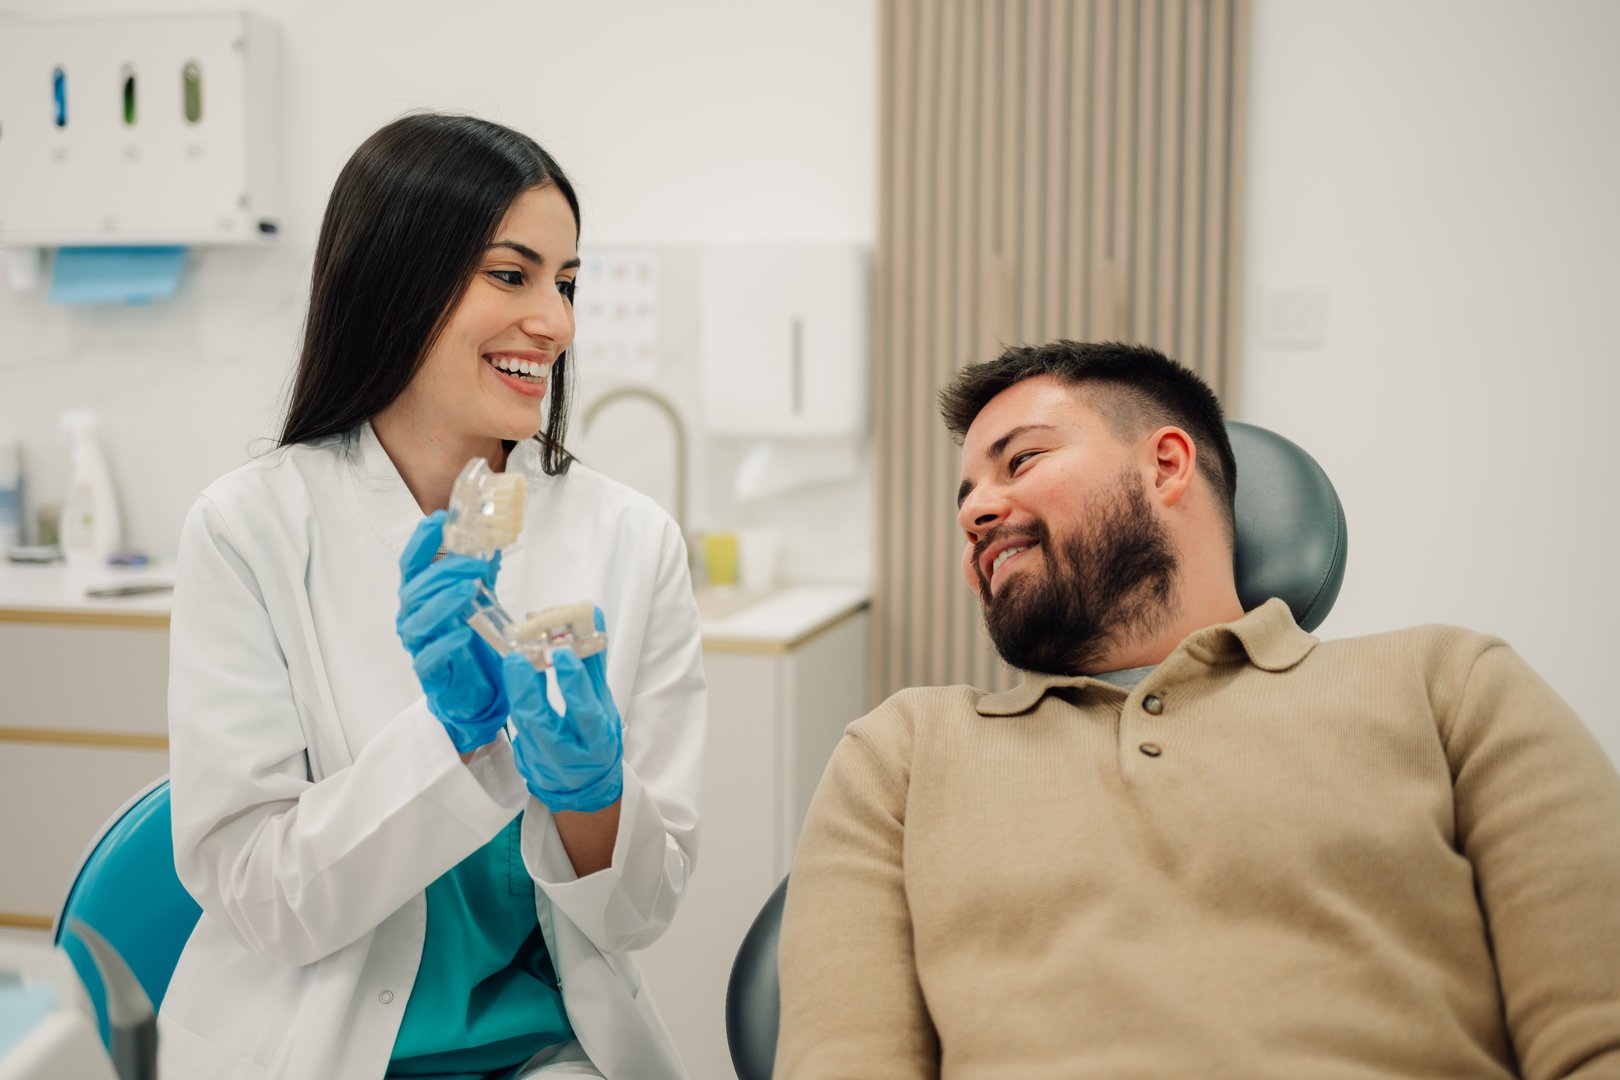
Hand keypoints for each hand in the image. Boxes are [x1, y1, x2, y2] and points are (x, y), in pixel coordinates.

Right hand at [397, 511, 507, 752]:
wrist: (476, 693)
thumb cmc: (471, 643)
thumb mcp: (480, 602)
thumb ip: (481, 576)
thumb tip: (493, 543)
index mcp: (421, 597)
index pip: (412, 564)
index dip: (422, 541)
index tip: (440, 519)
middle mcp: (413, 618)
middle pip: (415, 590)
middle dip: (443, 572)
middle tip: (474, 562)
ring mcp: (419, 646)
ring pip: (418, 621)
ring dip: (443, 601)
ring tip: (471, 588)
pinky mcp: (429, 673)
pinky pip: (429, 657)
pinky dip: (445, 643)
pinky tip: (464, 633)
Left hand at [503, 608, 623, 813]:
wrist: (585, 785)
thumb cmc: (597, 739)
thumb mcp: (603, 704)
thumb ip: (595, 664)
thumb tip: (594, 617)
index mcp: (598, 742)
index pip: (584, 712)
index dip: (573, 683)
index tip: (561, 653)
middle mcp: (570, 757)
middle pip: (543, 723)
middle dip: (528, 688)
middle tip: (518, 655)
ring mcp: (543, 762)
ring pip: (523, 726)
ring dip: (517, 690)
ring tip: (513, 660)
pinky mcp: (525, 761)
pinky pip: (516, 727)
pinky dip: (516, 699)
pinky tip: (514, 677)